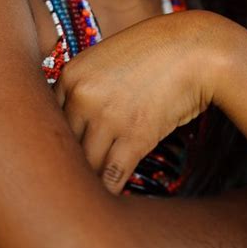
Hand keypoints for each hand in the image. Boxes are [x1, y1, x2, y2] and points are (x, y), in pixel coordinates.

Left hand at [53, 9, 233, 193]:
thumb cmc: (155, 50)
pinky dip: (111, 188)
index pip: (49, 118)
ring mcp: (108, 116)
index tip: (61, 153)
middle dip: (69, 162)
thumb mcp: (109, 57)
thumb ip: (87, 84)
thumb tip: (74, 120)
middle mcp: (83, 95)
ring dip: (89, 180)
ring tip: (87, 195)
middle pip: (64, 144)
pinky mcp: (135, 136)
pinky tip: (110, 198)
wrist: (196, 49)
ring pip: (87, 164)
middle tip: (69, 178)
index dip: (56, 139)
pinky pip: (113, 174)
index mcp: (71, 73)